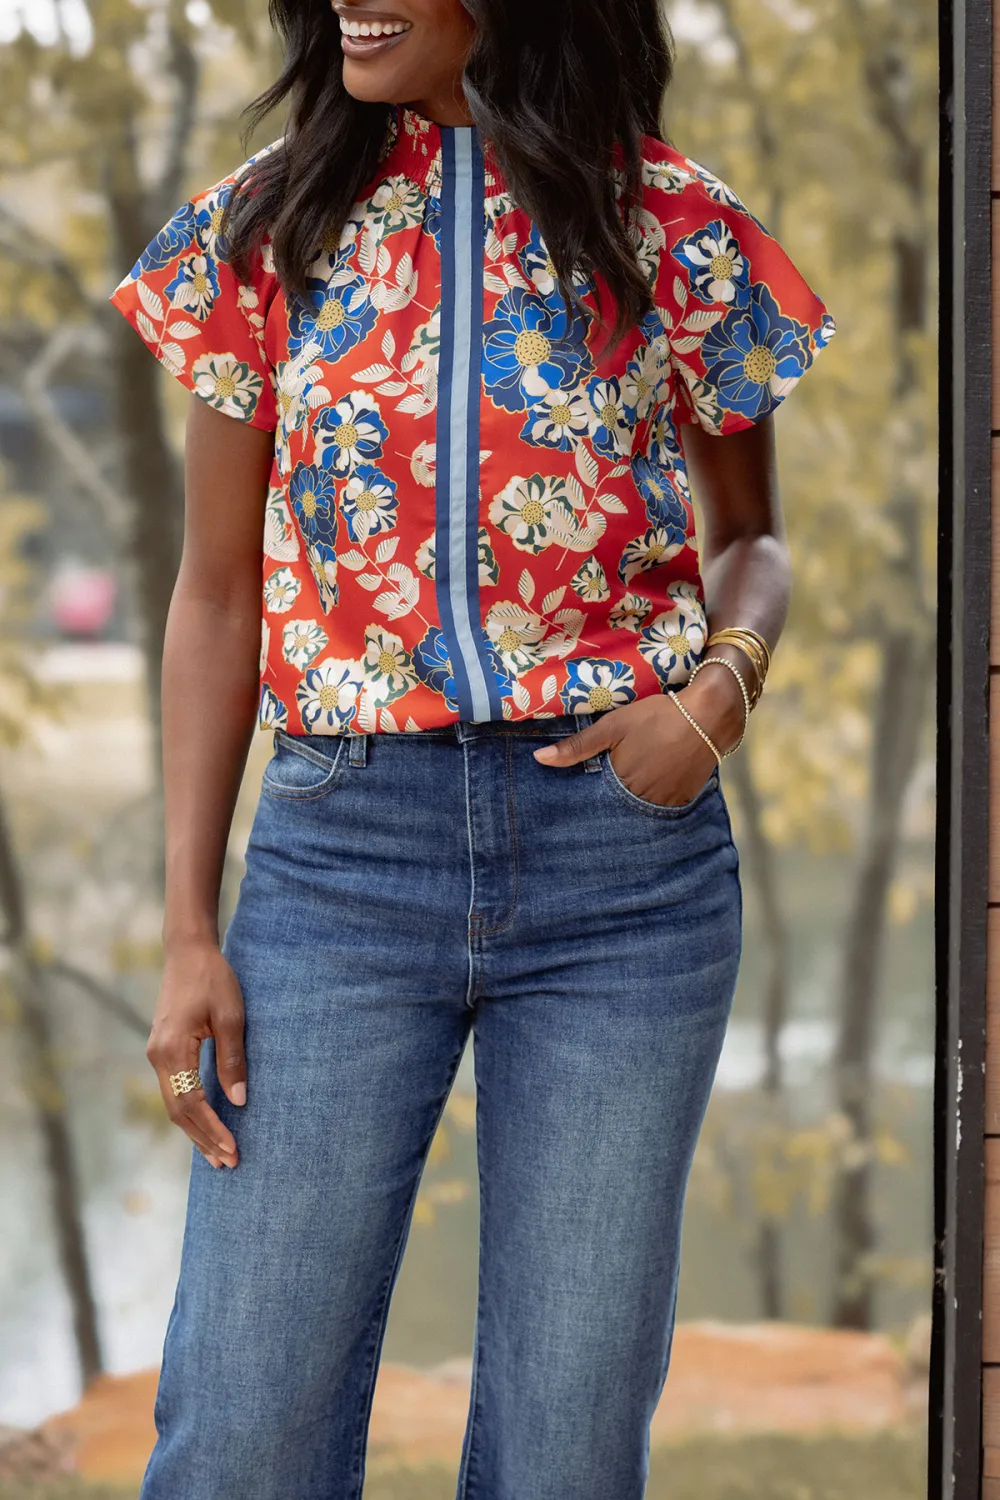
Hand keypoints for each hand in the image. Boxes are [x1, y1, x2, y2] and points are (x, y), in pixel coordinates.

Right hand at [146, 939, 246, 1168]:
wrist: (188, 952)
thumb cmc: (213, 979)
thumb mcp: (231, 1017)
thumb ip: (233, 1059)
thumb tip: (239, 1100)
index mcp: (172, 1049)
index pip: (191, 1103)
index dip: (212, 1130)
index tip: (232, 1150)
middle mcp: (158, 1056)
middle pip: (178, 1111)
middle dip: (203, 1139)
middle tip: (227, 1163)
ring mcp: (157, 1054)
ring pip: (174, 1103)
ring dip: (195, 1130)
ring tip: (217, 1155)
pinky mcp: (163, 1050)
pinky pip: (174, 1089)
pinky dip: (190, 1111)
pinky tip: (205, 1124)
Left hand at [533, 671, 743, 806]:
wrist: (709, 716)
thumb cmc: (657, 716)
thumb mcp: (613, 726)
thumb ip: (577, 746)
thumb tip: (538, 759)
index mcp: (621, 783)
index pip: (594, 802)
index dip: (586, 799)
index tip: (574, 803)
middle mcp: (642, 800)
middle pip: (616, 808)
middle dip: (606, 805)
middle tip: (601, 797)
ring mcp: (665, 803)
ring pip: (638, 810)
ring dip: (630, 803)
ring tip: (625, 790)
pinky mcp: (683, 800)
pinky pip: (661, 809)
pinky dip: (651, 801)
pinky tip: (648, 787)